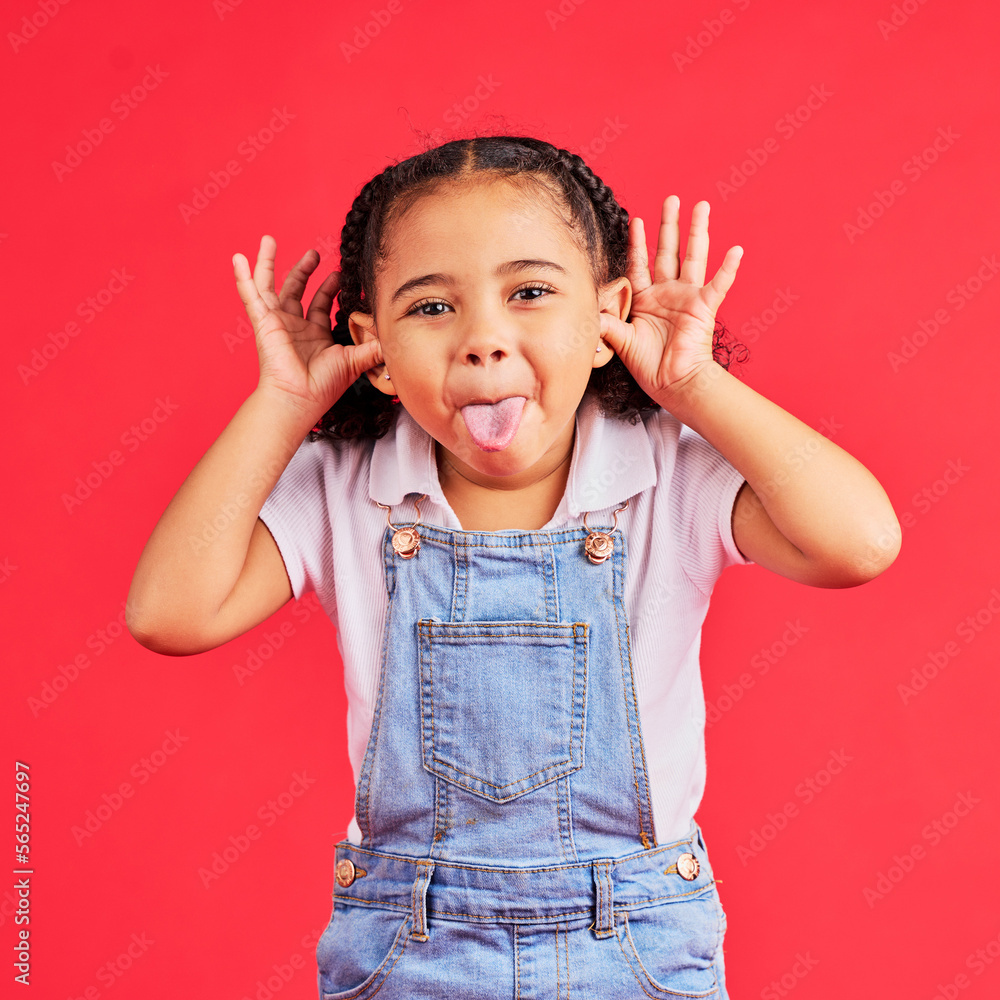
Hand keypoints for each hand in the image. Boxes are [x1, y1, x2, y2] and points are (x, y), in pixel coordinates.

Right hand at [232, 235, 382, 418]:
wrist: (300, 398)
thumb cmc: (324, 385)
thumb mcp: (355, 361)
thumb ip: (374, 347)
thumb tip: (396, 338)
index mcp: (315, 335)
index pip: (321, 304)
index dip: (329, 288)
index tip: (340, 274)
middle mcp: (294, 326)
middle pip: (295, 290)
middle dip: (304, 270)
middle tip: (315, 253)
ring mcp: (277, 322)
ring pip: (269, 286)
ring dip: (269, 263)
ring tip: (270, 240)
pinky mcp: (264, 321)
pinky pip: (250, 295)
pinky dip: (243, 277)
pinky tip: (238, 258)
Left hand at [599, 197, 742, 406]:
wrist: (673, 384)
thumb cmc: (649, 366)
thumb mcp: (620, 340)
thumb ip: (605, 321)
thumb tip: (586, 307)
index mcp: (647, 299)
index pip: (640, 264)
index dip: (637, 243)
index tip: (635, 220)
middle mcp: (668, 293)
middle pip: (668, 251)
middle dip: (669, 224)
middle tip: (671, 198)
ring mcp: (688, 298)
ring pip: (693, 257)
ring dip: (697, 231)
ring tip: (701, 206)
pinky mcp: (704, 308)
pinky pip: (718, 285)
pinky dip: (727, 269)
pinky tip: (736, 249)